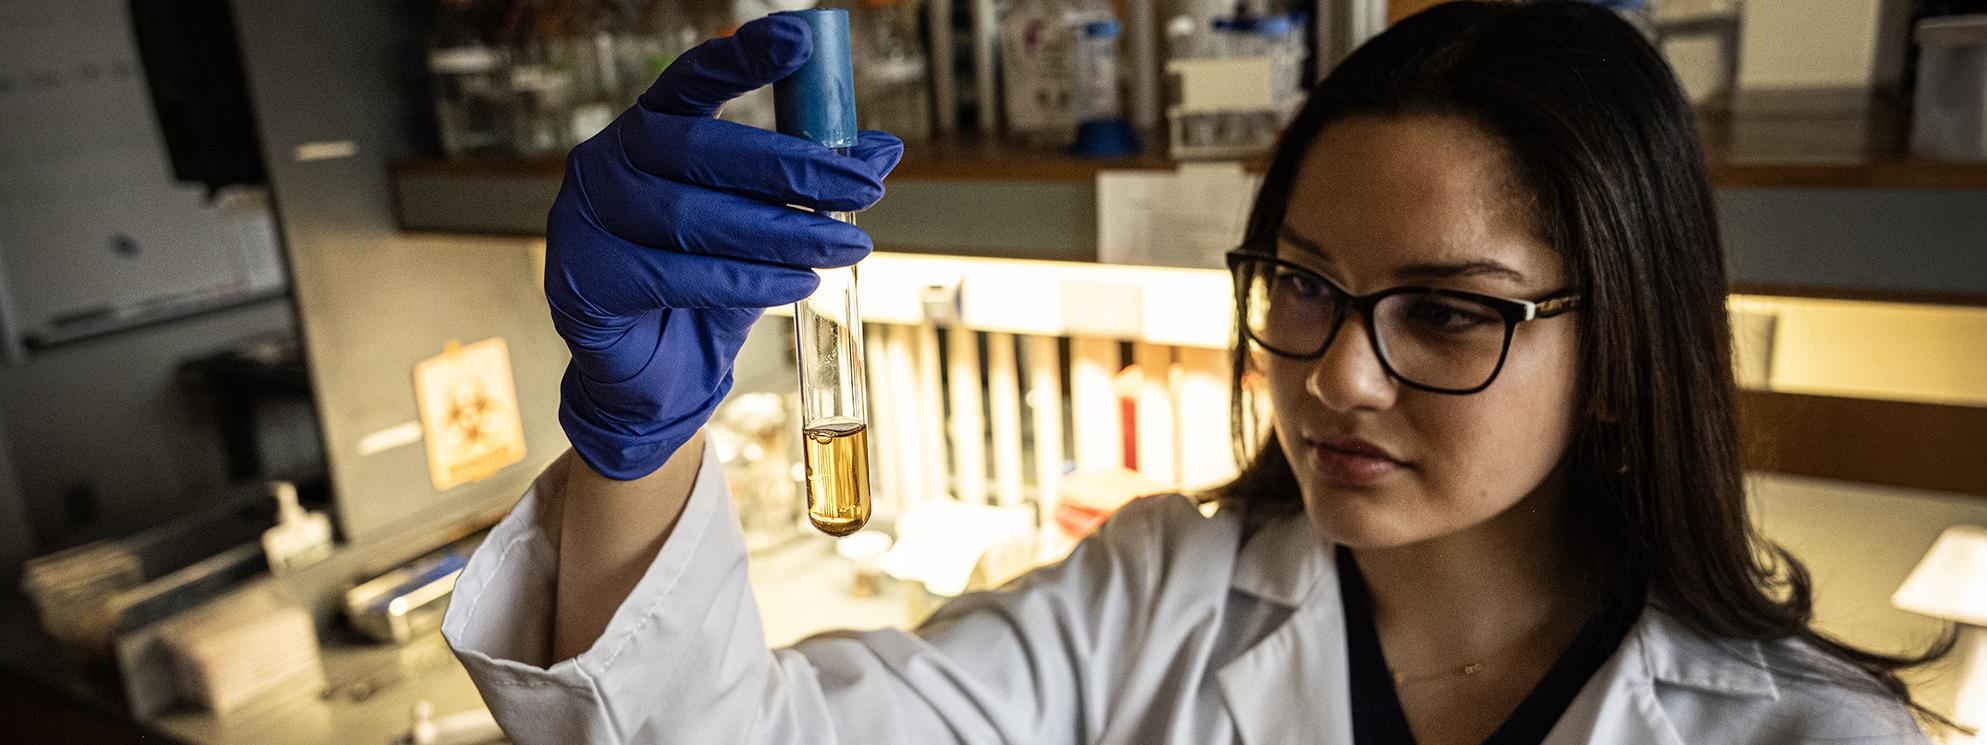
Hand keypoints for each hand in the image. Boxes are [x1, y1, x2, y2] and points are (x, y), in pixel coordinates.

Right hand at [546, 15, 903, 479]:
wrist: (654, 377)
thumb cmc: (705, 288)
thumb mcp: (766, 230)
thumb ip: (810, 186)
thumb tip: (883, 149)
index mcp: (647, 130)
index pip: (690, 80)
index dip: (743, 58)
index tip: (801, 39)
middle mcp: (605, 162)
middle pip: (703, 151)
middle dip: (796, 170)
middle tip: (865, 190)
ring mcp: (586, 219)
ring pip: (697, 218)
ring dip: (784, 234)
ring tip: (846, 247)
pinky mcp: (587, 281)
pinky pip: (678, 275)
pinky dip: (749, 280)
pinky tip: (799, 284)